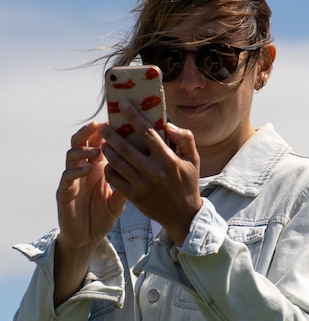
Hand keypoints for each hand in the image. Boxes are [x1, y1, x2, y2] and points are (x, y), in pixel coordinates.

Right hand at [56, 122, 126, 250]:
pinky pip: (67, 176)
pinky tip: (87, 169)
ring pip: (72, 154)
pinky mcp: (64, 192)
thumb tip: (147, 166)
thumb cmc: (103, 215)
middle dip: (89, 131)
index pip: (99, 141)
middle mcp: (83, 167)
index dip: (106, 130)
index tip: (117, 121)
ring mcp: (73, 178)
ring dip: (84, 149)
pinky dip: (77, 170)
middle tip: (100, 125)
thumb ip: (128, 182)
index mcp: (97, 165)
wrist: (86, 238)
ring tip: (97, 151)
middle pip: (82, 140)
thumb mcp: (120, 199)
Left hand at [100, 101, 202, 245]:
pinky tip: (109, 162)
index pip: (147, 133)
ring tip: (103, 142)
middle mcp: (154, 172)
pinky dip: (109, 169)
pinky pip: (115, 180)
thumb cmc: (188, 183)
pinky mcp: (134, 197)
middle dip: (111, 134)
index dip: (134, 117)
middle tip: (103, 125)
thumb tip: (168, 124)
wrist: (183, 216)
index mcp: (168, 160)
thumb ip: (185, 138)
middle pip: (126, 148)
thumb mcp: (193, 159)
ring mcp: (142, 185)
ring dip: (108, 150)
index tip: (124, 105)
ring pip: (118, 163)